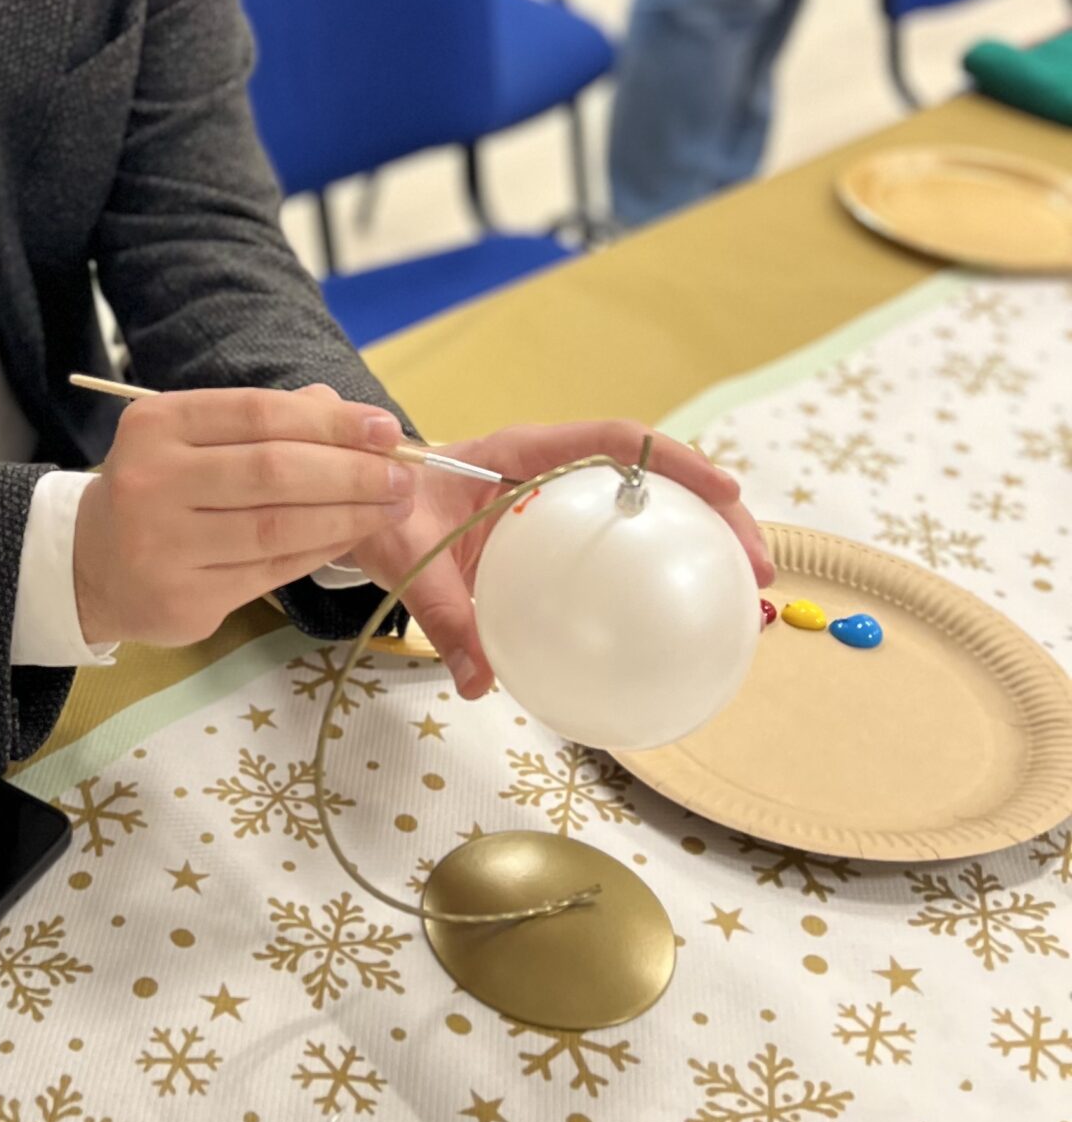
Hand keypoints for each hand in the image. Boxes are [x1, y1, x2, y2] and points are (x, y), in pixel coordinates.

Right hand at [73, 383, 414, 647]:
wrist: (91, 566)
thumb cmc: (160, 490)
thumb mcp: (192, 440)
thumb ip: (266, 422)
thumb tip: (349, 412)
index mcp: (157, 425)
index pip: (259, 414)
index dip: (331, 421)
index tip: (385, 428)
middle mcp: (152, 481)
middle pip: (273, 472)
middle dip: (351, 472)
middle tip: (403, 474)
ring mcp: (164, 544)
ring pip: (278, 528)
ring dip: (348, 515)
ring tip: (393, 506)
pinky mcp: (184, 598)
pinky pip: (272, 570)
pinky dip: (321, 550)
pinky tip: (352, 535)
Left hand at [353, 419, 774, 698]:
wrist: (362, 504)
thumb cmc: (386, 512)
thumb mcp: (405, 554)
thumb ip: (440, 612)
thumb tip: (479, 682)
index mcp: (520, 452)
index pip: (611, 439)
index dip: (671, 459)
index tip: (723, 489)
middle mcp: (551, 469)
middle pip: (653, 475)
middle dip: (715, 510)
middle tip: (759, 567)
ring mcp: (560, 501)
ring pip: (647, 508)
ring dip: (701, 540)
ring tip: (747, 596)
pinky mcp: (558, 536)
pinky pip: (618, 545)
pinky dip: (658, 571)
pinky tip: (684, 620)